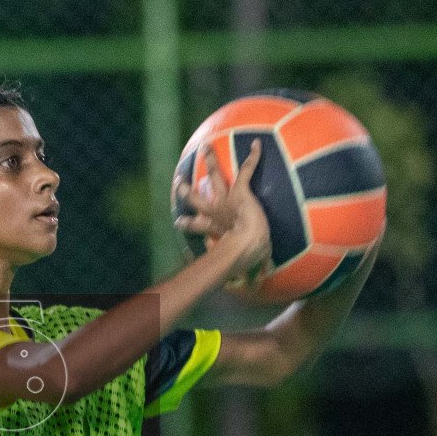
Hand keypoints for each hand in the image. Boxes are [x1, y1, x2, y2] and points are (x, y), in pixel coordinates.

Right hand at [174, 140, 270, 285]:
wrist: (247, 246)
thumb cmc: (246, 259)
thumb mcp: (246, 269)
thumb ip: (250, 276)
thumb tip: (255, 291)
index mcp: (214, 230)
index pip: (198, 227)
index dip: (187, 225)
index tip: (179, 223)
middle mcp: (215, 212)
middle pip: (196, 198)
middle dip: (186, 189)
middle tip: (180, 181)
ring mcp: (226, 200)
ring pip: (213, 176)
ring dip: (210, 161)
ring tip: (206, 148)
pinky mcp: (240, 192)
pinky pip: (246, 170)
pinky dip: (252, 156)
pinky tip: (257, 144)